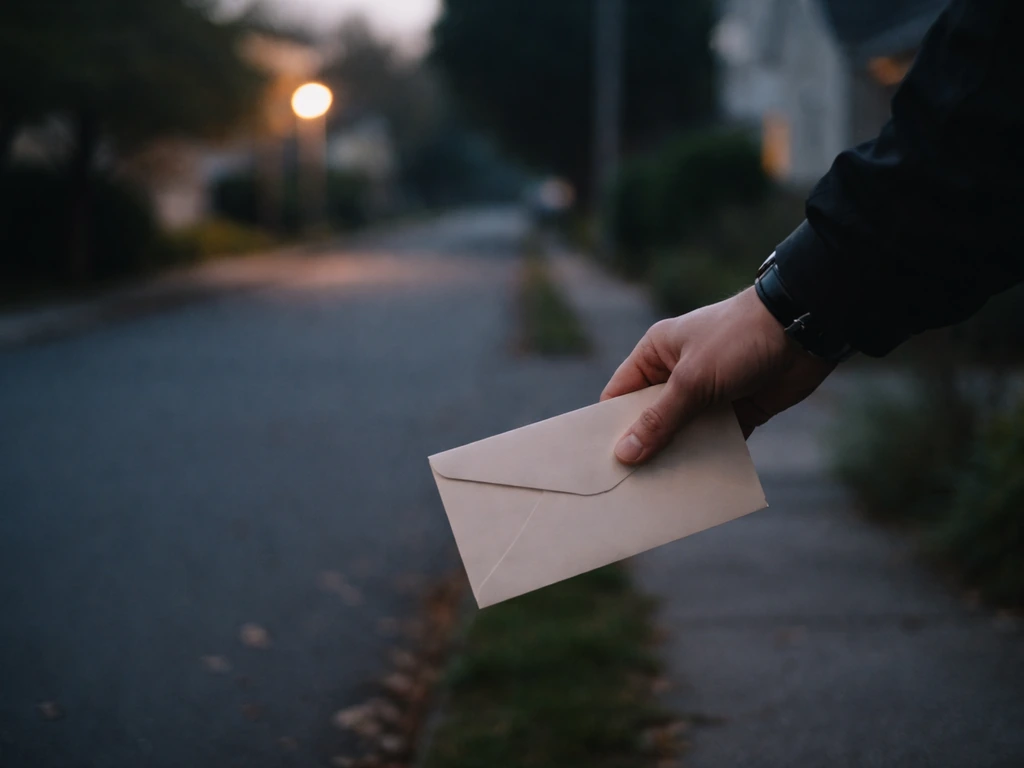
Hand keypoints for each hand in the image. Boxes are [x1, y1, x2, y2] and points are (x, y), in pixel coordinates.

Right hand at [601, 287, 835, 464]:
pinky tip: (696, 486)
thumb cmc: (738, 340)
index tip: (598, 462)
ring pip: (682, 434)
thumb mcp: (692, 380)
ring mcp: (707, 394)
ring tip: (658, 494)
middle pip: (650, 419)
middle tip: (626, 487)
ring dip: (675, 458)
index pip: (620, 395)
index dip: (609, 427)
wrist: (803, 331)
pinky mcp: (737, 411)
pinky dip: (708, 459)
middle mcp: (677, 374)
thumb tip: (625, 454)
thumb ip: (660, 419)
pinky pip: (714, 441)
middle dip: (642, 449)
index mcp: (657, 355)